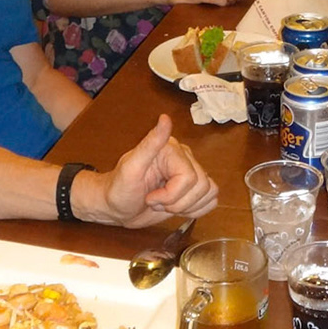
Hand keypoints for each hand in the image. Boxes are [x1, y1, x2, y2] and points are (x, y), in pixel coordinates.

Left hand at [88, 113, 220, 226]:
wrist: (116, 208)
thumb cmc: (118, 189)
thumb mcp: (130, 168)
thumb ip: (150, 143)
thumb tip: (165, 119)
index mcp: (172, 150)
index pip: (189, 177)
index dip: (171, 195)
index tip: (150, 197)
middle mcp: (185, 158)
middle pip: (202, 186)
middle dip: (177, 203)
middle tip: (155, 201)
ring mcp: (191, 174)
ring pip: (210, 193)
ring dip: (186, 207)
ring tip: (164, 204)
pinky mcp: (193, 190)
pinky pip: (211, 200)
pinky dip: (195, 210)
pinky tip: (176, 208)